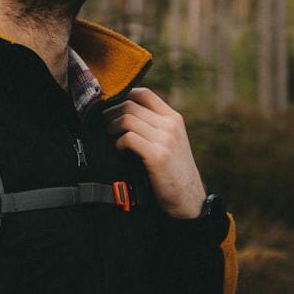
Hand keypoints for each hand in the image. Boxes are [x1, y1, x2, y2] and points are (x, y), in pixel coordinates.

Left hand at [103, 88, 206, 218]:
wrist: (188, 200)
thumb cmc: (173, 171)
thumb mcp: (170, 142)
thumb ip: (153, 126)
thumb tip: (121, 112)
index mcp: (173, 118)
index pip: (144, 93)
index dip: (122, 96)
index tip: (111, 108)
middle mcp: (171, 125)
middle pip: (130, 105)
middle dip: (110, 114)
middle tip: (105, 127)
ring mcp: (166, 139)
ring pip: (126, 119)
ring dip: (112, 128)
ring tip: (112, 140)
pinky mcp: (158, 156)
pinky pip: (128, 138)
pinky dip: (118, 144)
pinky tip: (121, 153)